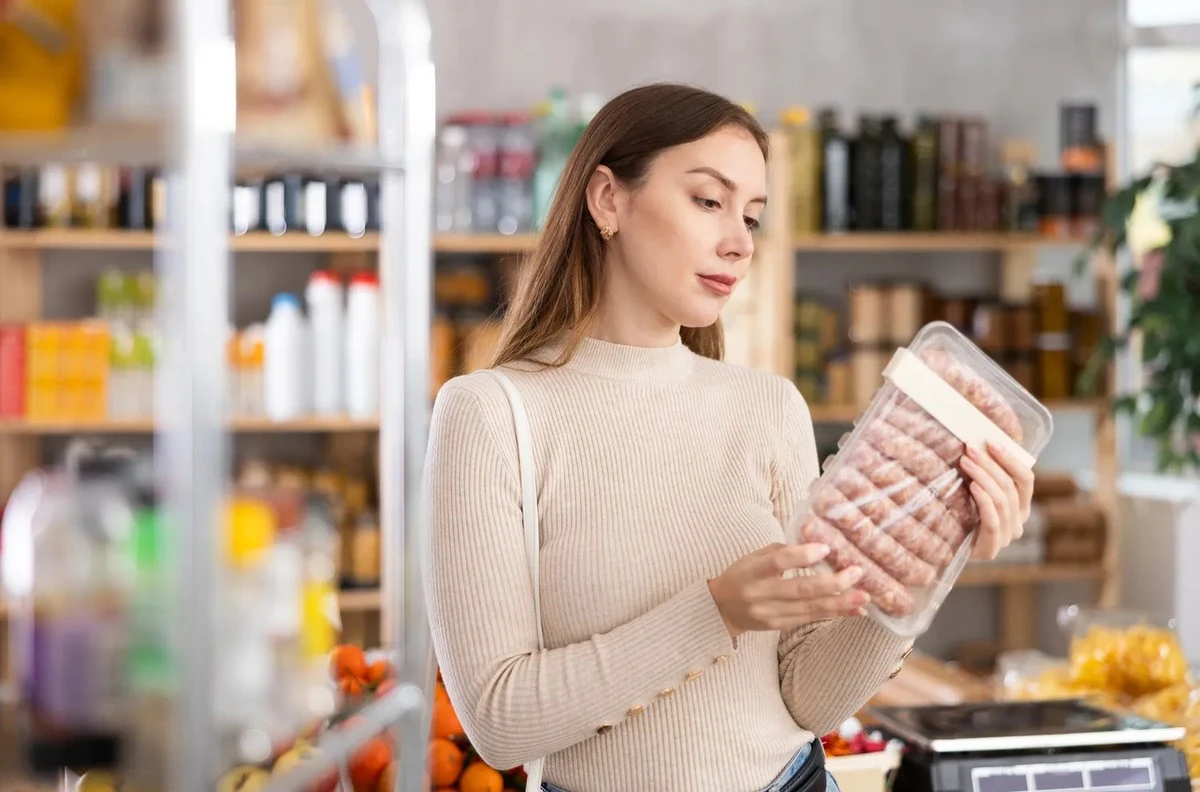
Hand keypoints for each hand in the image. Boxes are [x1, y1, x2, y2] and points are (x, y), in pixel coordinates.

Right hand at [707, 543, 868, 639]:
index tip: (825, 549)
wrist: (722, 609)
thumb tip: (816, 545)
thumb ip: (782, 552)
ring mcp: (770, 613)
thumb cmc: (743, 575)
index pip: (777, 562)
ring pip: (809, 608)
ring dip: (839, 602)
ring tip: (863, 596)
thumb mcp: (754, 557)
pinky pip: (810, 619)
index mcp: (752, 571)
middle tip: (857, 573)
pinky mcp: (779, 626)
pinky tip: (854, 610)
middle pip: (799, 589)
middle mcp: (760, 594)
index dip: (801, 556)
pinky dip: (834, 614)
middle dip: (832, 583)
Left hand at [960, 440, 1034, 559]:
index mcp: (1021, 507)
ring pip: (1002, 501)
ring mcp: (1007, 536)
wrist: (945, 549)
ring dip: (983, 477)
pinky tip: (973, 486)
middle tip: (970, 449)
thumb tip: (977, 443)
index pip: (1026, 480)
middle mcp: (1019, 522)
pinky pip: (993, 520)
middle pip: (1010, 487)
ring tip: (965, 461)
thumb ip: (985, 476)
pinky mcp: (991, 547)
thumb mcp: (976, 493)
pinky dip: (984, 500)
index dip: (1011, 460)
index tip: (992, 442)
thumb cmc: (960, 515)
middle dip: (990, 464)